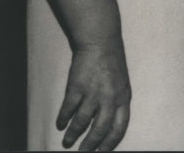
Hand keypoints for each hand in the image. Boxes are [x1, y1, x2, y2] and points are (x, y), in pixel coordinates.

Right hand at [57, 35, 130, 150]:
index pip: (119, 127)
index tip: (101, 152)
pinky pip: (69, 109)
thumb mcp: (121, 84)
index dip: (110, 143)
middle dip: (89, 145)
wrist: (100, 41)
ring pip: (81, 122)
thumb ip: (115, 103)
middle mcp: (109, 97)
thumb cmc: (112, 63)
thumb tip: (107, 126)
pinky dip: (63, 119)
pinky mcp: (77, 87)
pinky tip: (61, 125)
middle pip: (100, 129)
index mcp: (123, 97)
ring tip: (67, 142)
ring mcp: (93, 92)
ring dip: (73, 135)